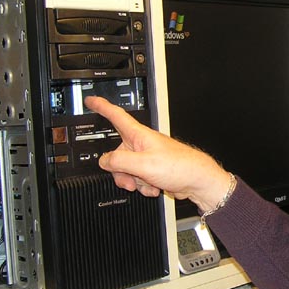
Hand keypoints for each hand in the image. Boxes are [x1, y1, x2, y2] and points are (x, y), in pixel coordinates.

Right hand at [84, 96, 233, 212]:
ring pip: (127, 170)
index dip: (102, 107)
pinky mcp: (153, 170)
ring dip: (134, 181)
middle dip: (120, 171)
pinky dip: (144, 186)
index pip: (116, 116)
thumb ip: (119, 161)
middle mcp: (142, 144)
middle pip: (117, 154)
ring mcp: (148, 157)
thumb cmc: (179, 167)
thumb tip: (104, 161)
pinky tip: (155, 187)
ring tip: (148, 184)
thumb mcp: (142, 164)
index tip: (91, 100)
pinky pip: (139, 178)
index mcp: (139, 136)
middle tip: (129, 180)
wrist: (197, 181)